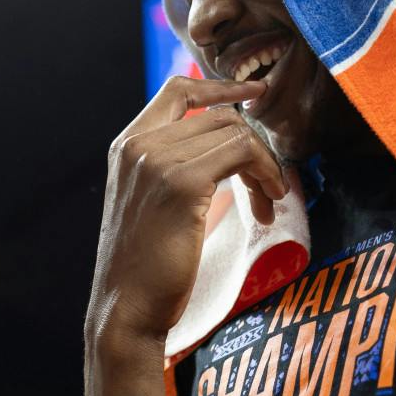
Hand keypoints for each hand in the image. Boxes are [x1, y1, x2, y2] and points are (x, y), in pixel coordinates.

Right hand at [87, 75, 288, 346]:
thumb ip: (173, 170)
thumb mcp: (151, 205)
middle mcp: (138, 145)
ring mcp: (156, 160)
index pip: (178, 90)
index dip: (222, 86)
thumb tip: (225, 150)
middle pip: (217, 114)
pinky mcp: (180, 183)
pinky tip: (266, 204)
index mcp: (127, 145)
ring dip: (264, 164)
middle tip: (270, 188)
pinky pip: (240, 152)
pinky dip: (263, 172)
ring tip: (269, 200)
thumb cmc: (144, 268)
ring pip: (234, 131)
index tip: (255, 94)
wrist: (125, 309)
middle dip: (255, 146)